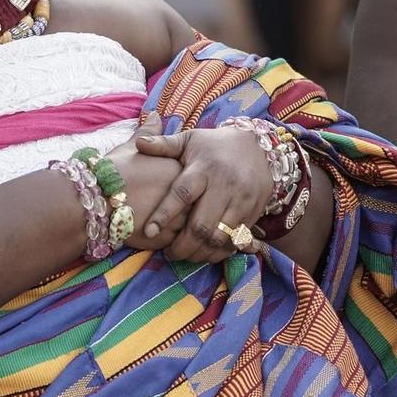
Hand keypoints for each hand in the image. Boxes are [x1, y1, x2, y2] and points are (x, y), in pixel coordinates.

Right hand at [96, 113, 183, 251]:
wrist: (98, 199)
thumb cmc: (114, 172)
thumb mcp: (132, 148)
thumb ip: (148, 134)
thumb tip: (154, 114)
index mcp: (180, 170)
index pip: (196, 181)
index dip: (188, 187)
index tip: (172, 191)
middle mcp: (186, 193)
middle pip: (201, 205)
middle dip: (195, 211)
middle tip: (183, 214)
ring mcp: (179, 216)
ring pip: (194, 227)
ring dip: (192, 232)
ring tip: (182, 232)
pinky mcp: (169, 237)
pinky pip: (182, 244)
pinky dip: (180, 245)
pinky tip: (173, 244)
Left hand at [132, 120, 275, 263]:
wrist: (256, 145)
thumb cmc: (214, 145)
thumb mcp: (190, 139)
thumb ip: (164, 145)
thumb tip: (139, 143)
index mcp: (204, 168)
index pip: (182, 194)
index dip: (164, 215)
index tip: (149, 232)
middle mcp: (225, 185)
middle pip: (201, 225)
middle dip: (182, 245)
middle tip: (169, 254)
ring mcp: (242, 200)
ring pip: (219, 237)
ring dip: (200, 253)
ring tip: (186, 256)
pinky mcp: (254, 211)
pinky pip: (236, 239)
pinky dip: (220, 252)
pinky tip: (207, 254)